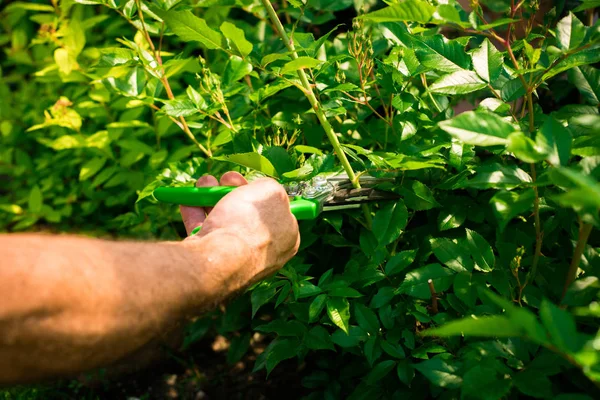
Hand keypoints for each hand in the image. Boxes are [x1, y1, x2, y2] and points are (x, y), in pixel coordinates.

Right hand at [180, 172, 299, 281]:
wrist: (216, 260)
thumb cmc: (248, 225)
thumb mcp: (271, 192)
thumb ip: (271, 187)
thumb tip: (263, 188)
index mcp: (287, 238)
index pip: (280, 212)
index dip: (264, 193)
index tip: (251, 181)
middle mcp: (265, 251)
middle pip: (249, 214)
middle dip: (234, 192)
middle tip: (226, 179)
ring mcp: (238, 258)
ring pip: (225, 221)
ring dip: (212, 198)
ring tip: (203, 183)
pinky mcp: (213, 263)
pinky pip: (206, 234)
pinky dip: (196, 215)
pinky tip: (187, 200)